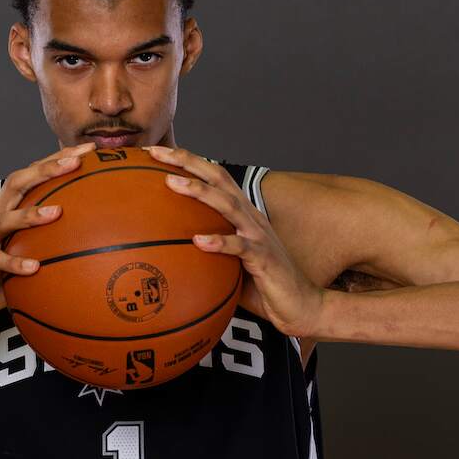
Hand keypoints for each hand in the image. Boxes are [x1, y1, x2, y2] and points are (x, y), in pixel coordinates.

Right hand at [0, 142, 96, 337]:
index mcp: (4, 213)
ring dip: (31, 214)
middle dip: (46, 169)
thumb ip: (42, 248)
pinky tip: (34, 267)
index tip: (87, 149)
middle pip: (17, 183)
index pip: (31, 177)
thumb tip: (85, 249)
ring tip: (58, 212)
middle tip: (75, 161)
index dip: (55, 160)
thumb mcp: (16, 257)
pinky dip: (15, 263)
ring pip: (6, 219)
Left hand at [144, 145, 323, 337]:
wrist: (301, 305)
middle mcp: (250, 218)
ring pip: (228, 205)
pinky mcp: (264, 258)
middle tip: (158, 153)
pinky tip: (198, 241)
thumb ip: (204, 251)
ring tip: (172, 183)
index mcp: (242, 214)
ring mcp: (259, 235)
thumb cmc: (262, 286)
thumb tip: (165, 252)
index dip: (188, 161)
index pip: (214, 177)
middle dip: (188, 161)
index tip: (157, 152)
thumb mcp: (228, 263)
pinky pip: (240, 247)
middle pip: (219, 178)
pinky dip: (220, 242)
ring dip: (199, 191)